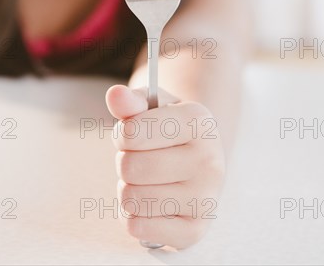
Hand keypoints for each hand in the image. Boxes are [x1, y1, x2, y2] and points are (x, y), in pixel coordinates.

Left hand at [105, 84, 224, 248]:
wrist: (199, 158)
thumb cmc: (168, 129)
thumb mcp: (152, 106)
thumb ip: (131, 100)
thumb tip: (115, 94)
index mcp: (199, 121)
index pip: (131, 132)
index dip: (122, 134)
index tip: (133, 133)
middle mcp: (208, 160)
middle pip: (129, 167)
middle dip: (125, 162)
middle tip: (141, 158)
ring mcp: (205, 197)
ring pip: (131, 198)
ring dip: (128, 189)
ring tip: (146, 180)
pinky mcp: (195, 229)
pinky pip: (138, 227)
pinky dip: (134, 216)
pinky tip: (150, 203)